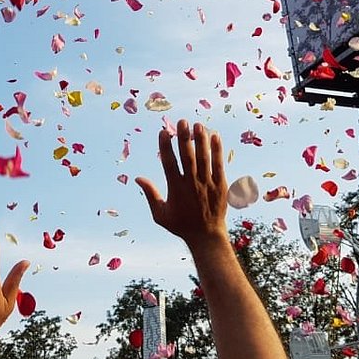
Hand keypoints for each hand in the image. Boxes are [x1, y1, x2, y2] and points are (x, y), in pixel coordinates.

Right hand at [136, 120, 228, 251]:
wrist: (206, 237)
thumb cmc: (181, 225)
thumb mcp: (160, 214)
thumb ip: (150, 194)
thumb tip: (137, 178)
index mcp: (176, 189)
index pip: (169, 163)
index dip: (166, 146)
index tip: (163, 132)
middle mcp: (191, 184)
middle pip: (187, 156)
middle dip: (184, 138)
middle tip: (182, 121)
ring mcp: (207, 184)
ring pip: (204, 158)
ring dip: (201, 140)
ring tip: (198, 125)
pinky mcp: (221, 185)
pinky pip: (219, 165)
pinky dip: (217, 150)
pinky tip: (215, 136)